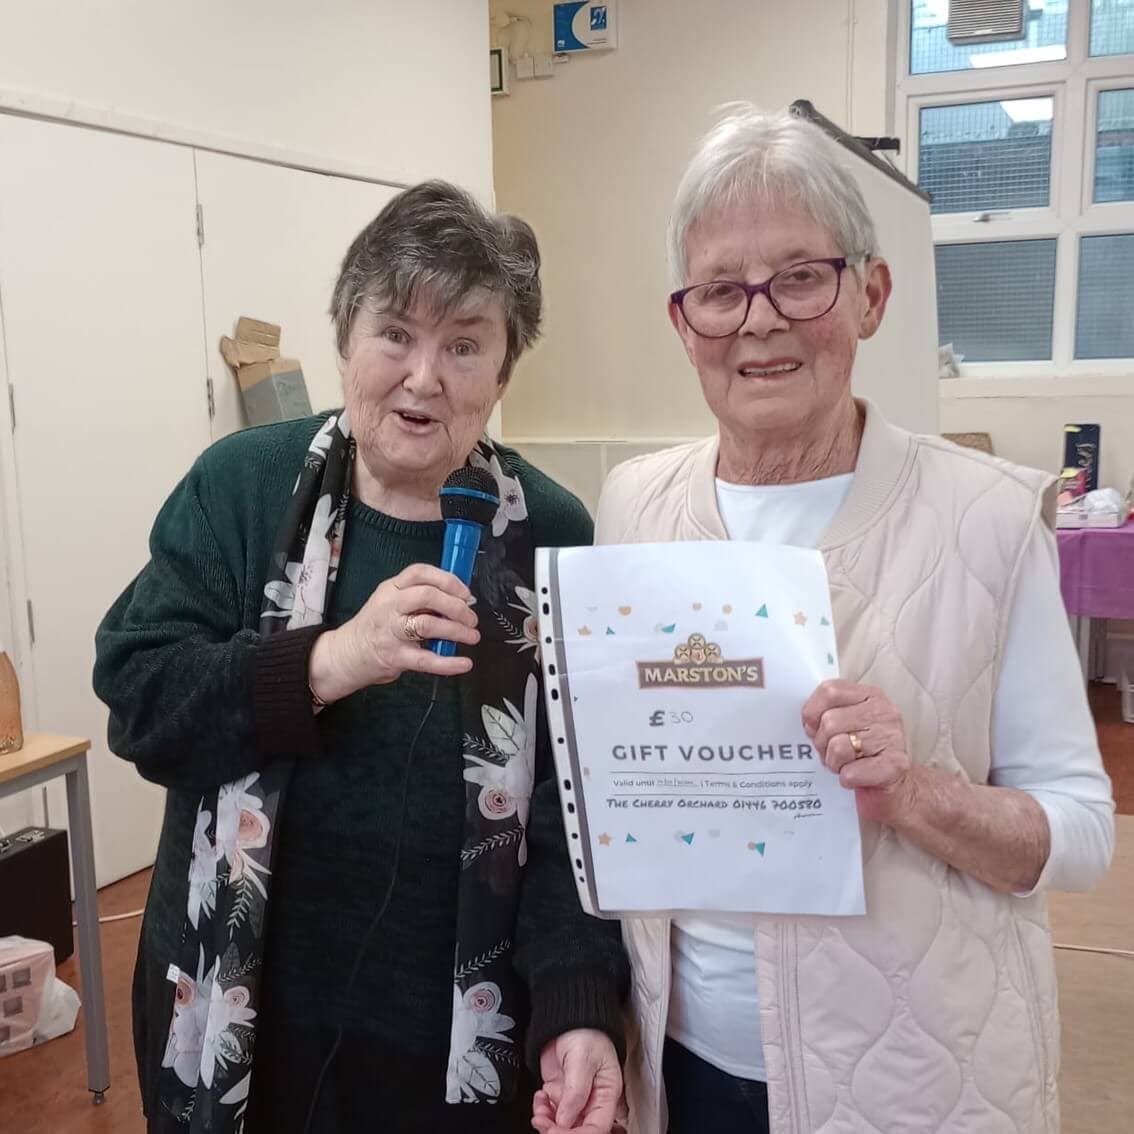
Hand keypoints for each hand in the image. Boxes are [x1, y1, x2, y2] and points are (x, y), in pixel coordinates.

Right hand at [308, 563, 478, 702]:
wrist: (346, 654)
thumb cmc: (376, 626)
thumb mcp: (390, 602)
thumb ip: (418, 598)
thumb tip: (458, 600)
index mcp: (391, 589)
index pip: (420, 573)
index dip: (447, 580)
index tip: (464, 592)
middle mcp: (390, 607)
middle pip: (427, 596)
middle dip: (456, 606)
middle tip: (470, 618)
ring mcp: (391, 632)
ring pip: (428, 625)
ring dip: (456, 631)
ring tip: (471, 636)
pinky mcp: (395, 657)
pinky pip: (426, 660)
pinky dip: (449, 663)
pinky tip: (463, 662)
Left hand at [532, 1029, 623, 1133]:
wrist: (567, 1017)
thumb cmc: (586, 1031)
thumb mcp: (583, 1060)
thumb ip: (576, 1092)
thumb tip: (566, 1121)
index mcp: (607, 1094)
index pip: (597, 1127)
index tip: (557, 1133)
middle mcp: (592, 1099)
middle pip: (578, 1129)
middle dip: (559, 1131)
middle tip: (543, 1125)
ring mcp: (574, 1097)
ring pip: (561, 1124)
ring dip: (547, 1122)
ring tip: (538, 1112)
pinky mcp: (559, 1092)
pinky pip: (549, 1111)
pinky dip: (541, 1110)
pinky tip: (539, 1098)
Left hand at [802, 679, 912, 824]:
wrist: (897, 788)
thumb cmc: (865, 753)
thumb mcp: (847, 723)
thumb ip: (827, 713)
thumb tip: (808, 721)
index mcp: (869, 696)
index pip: (829, 691)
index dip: (812, 712)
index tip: (814, 727)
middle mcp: (884, 712)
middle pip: (830, 721)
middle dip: (822, 743)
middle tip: (831, 753)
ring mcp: (892, 737)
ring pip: (838, 747)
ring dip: (834, 763)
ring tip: (845, 764)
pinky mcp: (895, 766)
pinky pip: (850, 773)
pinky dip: (846, 779)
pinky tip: (857, 777)